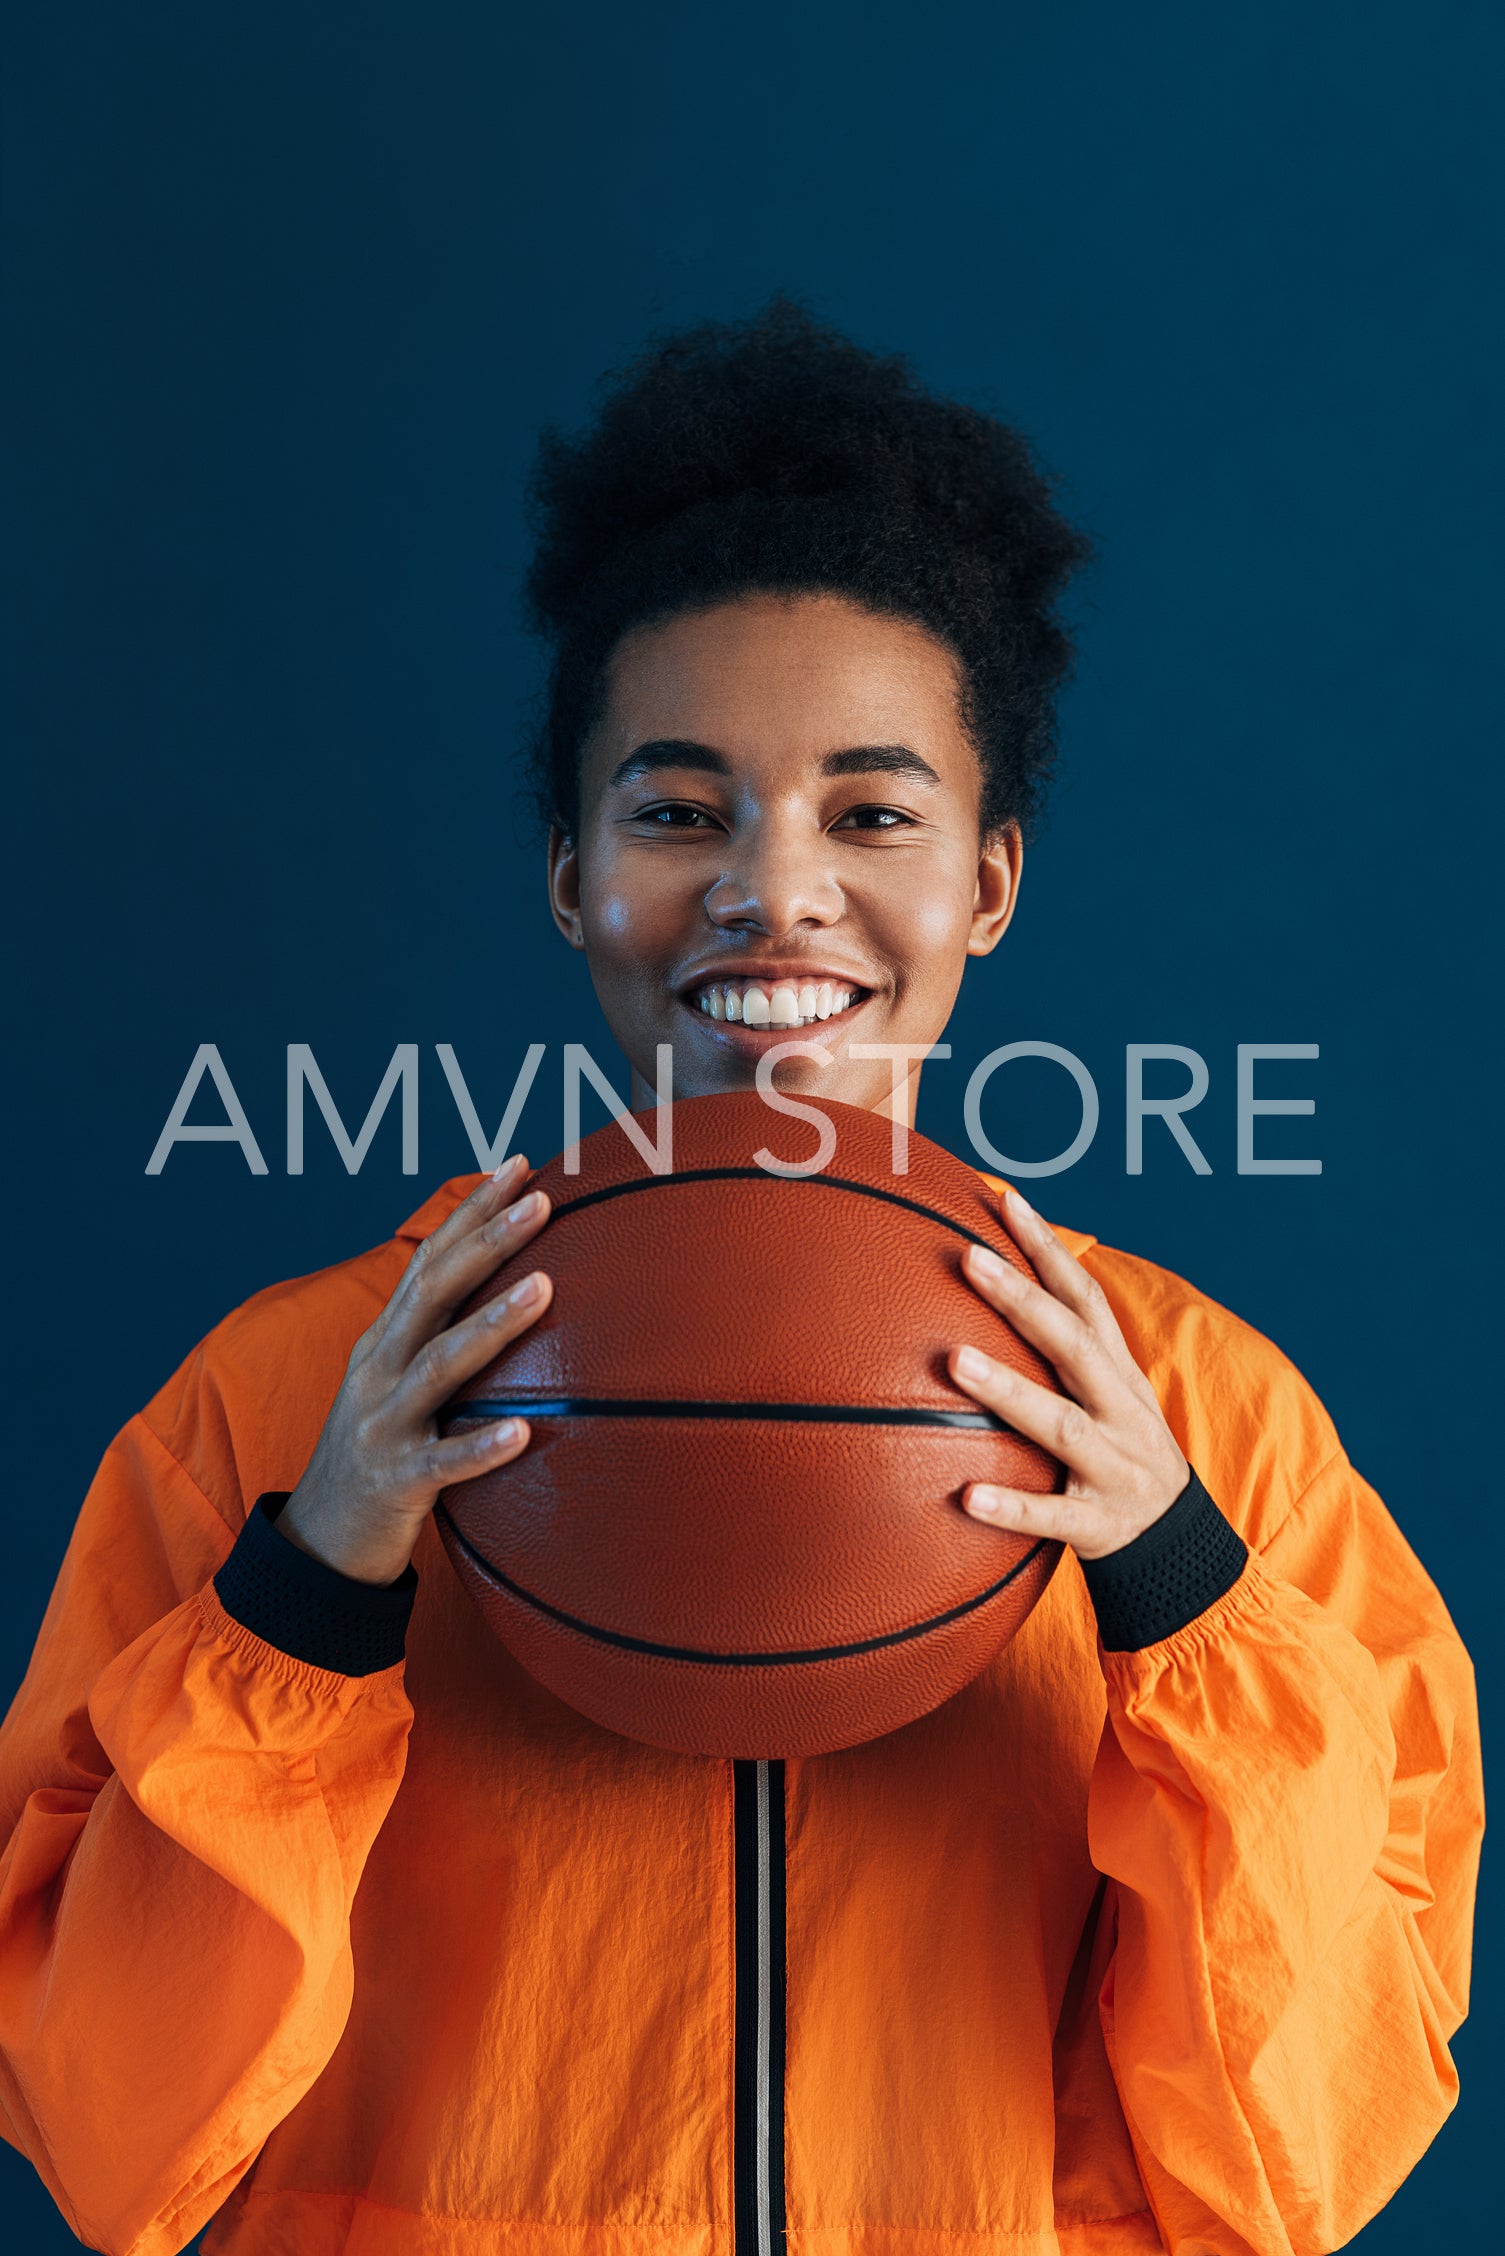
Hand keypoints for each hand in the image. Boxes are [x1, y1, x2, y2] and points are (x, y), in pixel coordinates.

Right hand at [278, 1155, 552, 1583]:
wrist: (321, 1540)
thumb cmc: (383, 1450)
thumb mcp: (401, 1383)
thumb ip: (445, 1339)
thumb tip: (521, 1291)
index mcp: (385, 1339)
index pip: (430, 1259)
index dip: (471, 1211)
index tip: (518, 1165)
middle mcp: (380, 1369)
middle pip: (433, 1292)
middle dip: (486, 1241)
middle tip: (542, 1200)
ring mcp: (385, 1423)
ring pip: (441, 1365)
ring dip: (493, 1323)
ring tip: (546, 1287)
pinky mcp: (397, 1482)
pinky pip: (444, 1463)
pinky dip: (481, 1446)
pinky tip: (524, 1433)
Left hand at [948, 1187, 1188, 1558]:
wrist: (1179, 1544)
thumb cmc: (1120, 1451)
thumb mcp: (1108, 1395)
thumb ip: (1063, 1349)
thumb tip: (991, 1284)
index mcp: (1118, 1375)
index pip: (1087, 1299)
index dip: (1049, 1250)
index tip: (1006, 1201)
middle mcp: (1120, 1412)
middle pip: (1073, 1345)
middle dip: (1023, 1300)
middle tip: (969, 1259)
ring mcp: (1112, 1467)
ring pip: (1061, 1425)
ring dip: (1009, 1391)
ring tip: (954, 1360)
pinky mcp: (1097, 1523)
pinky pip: (1052, 1515)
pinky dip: (1012, 1508)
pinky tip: (966, 1497)